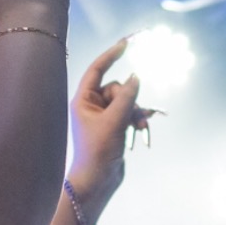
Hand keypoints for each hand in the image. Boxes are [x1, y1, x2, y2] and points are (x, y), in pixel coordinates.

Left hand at [65, 38, 147, 206]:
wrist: (97, 181)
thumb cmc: (98, 152)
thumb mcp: (114, 122)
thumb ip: (127, 98)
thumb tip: (136, 77)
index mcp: (82, 100)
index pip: (97, 70)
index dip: (111, 55)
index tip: (126, 43)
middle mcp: (91, 106)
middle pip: (117, 88)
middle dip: (130, 99)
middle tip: (133, 115)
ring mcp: (102, 117)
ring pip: (126, 101)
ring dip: (136, 110)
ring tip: (140, 125)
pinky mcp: (113, 128)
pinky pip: (128, 113)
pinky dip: (136, 118)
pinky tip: (142, 128)